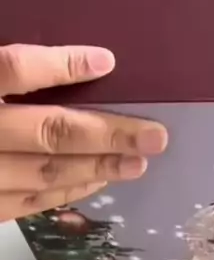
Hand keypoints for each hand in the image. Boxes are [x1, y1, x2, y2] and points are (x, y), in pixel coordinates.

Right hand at [0, 45, 166, 222]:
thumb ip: (12, 66)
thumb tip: (84, 57)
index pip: (16, 69)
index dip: (62, 65)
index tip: (107, 61)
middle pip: (46, 131)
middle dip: (105, 133)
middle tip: (154, 136)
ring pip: (43, 172)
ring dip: (95, 166)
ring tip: (137, 163)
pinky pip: (27, 202)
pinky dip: (67, 191)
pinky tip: (97, 181)